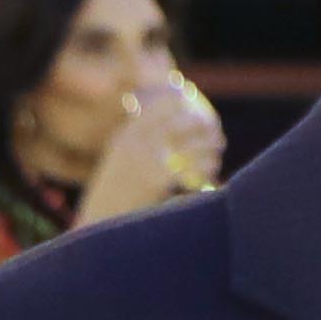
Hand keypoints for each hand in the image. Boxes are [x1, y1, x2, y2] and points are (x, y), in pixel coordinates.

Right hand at [74, 66, 224, 223]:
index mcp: (126, 136)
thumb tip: (164, 131)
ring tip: (218, 146)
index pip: (155, 109)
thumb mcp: (118, 161)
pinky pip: (191, 167)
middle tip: (214, 128)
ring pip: (191, 145)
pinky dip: (206, 165)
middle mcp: (137, 144)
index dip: (176, 102)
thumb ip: (137, 143)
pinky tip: (212, 167)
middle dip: (201, 123)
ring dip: (209, 144)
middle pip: (179, 124)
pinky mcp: (160, 180)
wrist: (103, 218)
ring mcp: (148, 161)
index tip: (190, 101)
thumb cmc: (112, 192)